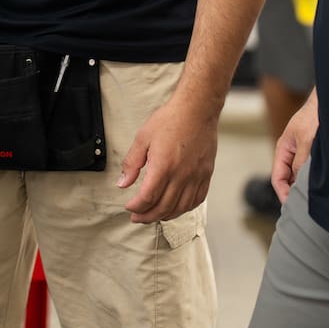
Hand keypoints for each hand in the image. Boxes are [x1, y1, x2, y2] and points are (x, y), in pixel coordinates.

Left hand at [117, 92, 219, 223]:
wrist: (197, 110)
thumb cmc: (170, 120)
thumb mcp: (142, 138)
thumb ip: (132, 163)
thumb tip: (122, 184)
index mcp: (163, 166)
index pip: (148, 198)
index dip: (136, 207)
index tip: (129, 207)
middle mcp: (181, 175)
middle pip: (163, 207)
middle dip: (147, 216)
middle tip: (137, 218)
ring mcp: (196, 176)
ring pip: (180, 208)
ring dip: (165, 216)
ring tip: (154, 215)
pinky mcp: (206, 174)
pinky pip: (197, 199)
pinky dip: (184, 208)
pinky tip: (176, 208)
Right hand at [271, 89, 317, 204]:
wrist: (328, 102)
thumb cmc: (314, 116)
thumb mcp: (306, 139)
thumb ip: (301, 160)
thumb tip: (298, 180)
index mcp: (283, 149)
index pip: (277, 177)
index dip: (282, 193)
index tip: (291, 205)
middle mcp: (291, 153)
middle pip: (287, 179)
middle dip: (292, 193)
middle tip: (304, 208)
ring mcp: (302, 153)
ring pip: (298, 175)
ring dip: (303, 186)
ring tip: (313, 200)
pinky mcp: (313, 153)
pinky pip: (308, 170)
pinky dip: (311, 179)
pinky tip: (321, 186)